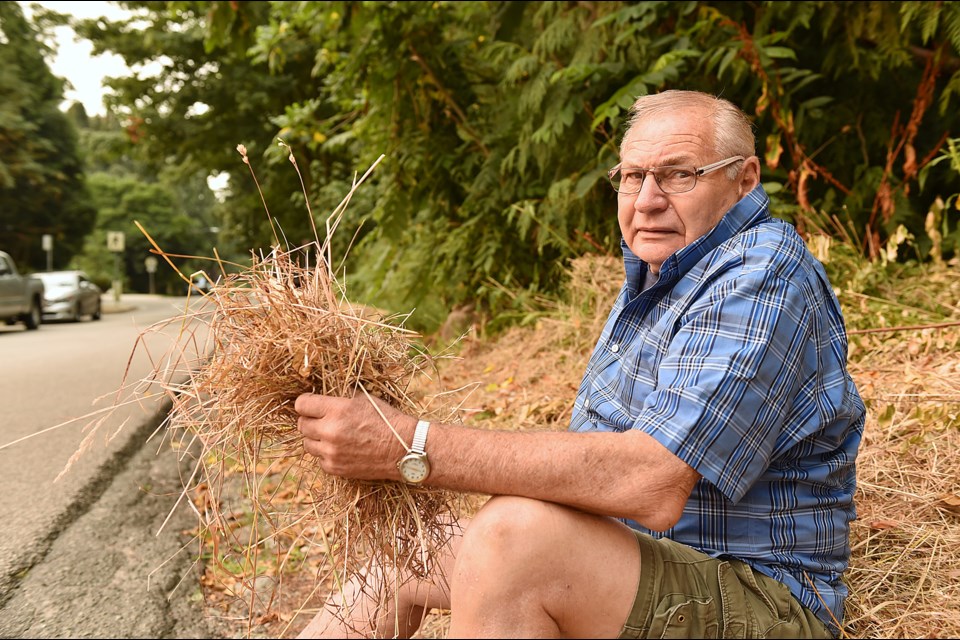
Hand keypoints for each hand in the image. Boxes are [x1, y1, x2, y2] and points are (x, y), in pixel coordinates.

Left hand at [295, 392, 415, 479]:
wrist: (404, 449)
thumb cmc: (387, 420)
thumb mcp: (365, 399)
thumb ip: (340, 399)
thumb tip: (323, 397)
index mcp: (337, 410)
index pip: (301, 405)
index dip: (305, 403)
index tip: (310, 404)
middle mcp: (330, 431)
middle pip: (301, 425)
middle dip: (310, 420)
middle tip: (322, 420)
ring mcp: (331, 452)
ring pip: (307, 444)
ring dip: (316, 439)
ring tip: (332, 436)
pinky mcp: (335, 468)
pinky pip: (319, 460)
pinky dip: (327, 455)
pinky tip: (342, 449)